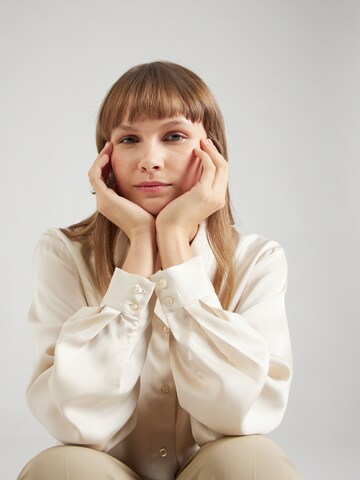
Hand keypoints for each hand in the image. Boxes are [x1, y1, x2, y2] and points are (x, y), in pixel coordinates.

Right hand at [88, 142, 155, 240]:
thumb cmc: (151, 221)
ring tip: (109, 147)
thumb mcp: (144, 202)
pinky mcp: (105, 198)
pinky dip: (99, 164)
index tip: (116, 152)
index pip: (104, 181)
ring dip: (100, 159)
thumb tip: (150, 181)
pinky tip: (109, 156)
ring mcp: (102, 201)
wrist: (148, 234)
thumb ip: (141, 192)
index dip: (108, 165)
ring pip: (94, 174)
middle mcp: (103, 203)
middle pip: (97, 176)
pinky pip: (95, 176)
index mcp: (111, 204)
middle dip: (103, 159)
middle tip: (111, 146)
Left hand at [155, 138, 228, 267]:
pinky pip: (209, 168)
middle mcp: (218, 198)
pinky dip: (204, 156)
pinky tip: (195, 151)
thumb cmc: (174, 219)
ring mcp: (213, 196)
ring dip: (210, 150)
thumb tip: (190, 183)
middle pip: (225, 168)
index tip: (206, 148)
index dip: (216, 159)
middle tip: (205, 140)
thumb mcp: (187, 203)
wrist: (170, 232)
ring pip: (220, 165)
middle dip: (215, 151)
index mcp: (216, 201)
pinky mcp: (203, 193)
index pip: (222, 175)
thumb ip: (193, 193)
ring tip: (201, 142)